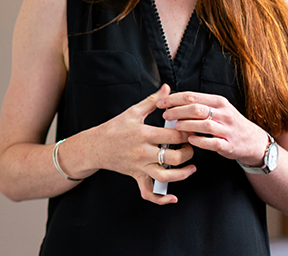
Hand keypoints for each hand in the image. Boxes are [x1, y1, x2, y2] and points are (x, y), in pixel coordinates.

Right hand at [95, 84, 195, 203]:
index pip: (174, 136)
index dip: (187, 133)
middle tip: (191, 146)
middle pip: (174, 157)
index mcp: (144, 134)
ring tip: (191, 167)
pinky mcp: (137, 176)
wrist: (95, 146)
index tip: (192, 129)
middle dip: (188, 152)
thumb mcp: (133, 111)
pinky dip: (161, 199)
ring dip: (183, 174)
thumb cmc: (114, 128)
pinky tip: (173, 197)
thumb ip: (153, 101)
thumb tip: (167, 88)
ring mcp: (140, 166)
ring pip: (166, 176)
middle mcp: (143, 152)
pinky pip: (149, 193)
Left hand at [158, 91, 269, 166]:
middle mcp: (224, 113)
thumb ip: (199, 104)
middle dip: (177, 111)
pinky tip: (190, 140)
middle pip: (196, 108)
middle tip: (165, 115)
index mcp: (218, 102)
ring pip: (204, 124)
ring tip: (175, 126)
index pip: (192, 96)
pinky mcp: (229, 145)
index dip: (174, 99)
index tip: (161, 103)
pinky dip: (200, 141)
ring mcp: (227, 129)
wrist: (253, 141)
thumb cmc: (229, 123)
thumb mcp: (218, 108)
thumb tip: (173, 100)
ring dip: (187, 125)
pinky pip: (213, 142)